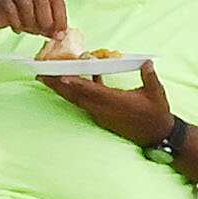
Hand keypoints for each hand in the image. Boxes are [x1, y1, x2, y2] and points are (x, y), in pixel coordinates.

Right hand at [0, 0, 70, 42]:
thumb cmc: (21, 13)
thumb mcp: (39, 21)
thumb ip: (50, 27)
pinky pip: (11, 11)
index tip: (61, 32)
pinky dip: (16, 23)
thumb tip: (60, 36)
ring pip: (26, 4)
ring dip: (29, 21)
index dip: (61, 17)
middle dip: (45, 19)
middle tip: (44, 32)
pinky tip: (17, 29)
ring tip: (28, 29)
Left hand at [42, 58, 175, 146]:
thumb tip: (146, 62)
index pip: (92, 91)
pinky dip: (77, 91)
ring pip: (78, 100)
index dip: (76, 83)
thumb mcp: (156, 93)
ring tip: (47, 78)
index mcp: (116, 102)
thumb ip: (149, 76)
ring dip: (62, 89)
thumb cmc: (156, 113)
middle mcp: (104, 110)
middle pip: (76, 96)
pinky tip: (76, 78)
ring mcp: (101, 115)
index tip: (61, 76)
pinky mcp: (102, 117)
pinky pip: (85, 102)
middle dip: (57, 85)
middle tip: (41, 74)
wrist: (156, 135)